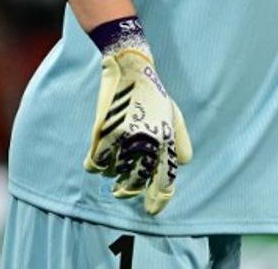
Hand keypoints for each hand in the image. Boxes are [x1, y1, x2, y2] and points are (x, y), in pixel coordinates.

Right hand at [84, 47, 192, 214]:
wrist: (130, 67)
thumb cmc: (153, 93)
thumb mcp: (174, 114)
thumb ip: (180, 142)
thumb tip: (183, 165)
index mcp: (165, 140)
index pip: (164, 181)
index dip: (158, 200)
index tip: (152, 210)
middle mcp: (145, 143)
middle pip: (134, 184)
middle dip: (128, 189)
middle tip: (123, 189)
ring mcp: (123, 139)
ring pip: (112, 174)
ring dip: (112, 170)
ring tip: (116, 155)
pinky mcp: (103, 133)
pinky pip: (94, 164)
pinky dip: (96, 163)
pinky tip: (100, 154)